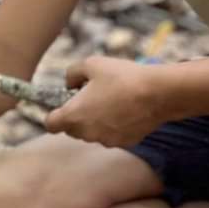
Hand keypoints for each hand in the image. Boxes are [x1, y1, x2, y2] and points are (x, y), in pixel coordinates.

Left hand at [43, 55, 160, 148]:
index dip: (54, 114)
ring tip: (112, 100)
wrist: (158, 93)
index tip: (64, 104)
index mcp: (73, 116)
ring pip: (93, 132)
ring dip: (96, 121)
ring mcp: (106, 141)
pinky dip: (114, 126)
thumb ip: (72, 73)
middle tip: (91, 97)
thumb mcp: (91, 64)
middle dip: (76, 116)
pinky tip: (126, 110)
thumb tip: (69, 84)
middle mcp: (87, 134)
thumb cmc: (122, 77)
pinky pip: (112, 135)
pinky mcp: (125, 143)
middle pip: (72, 129)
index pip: (50, 124)